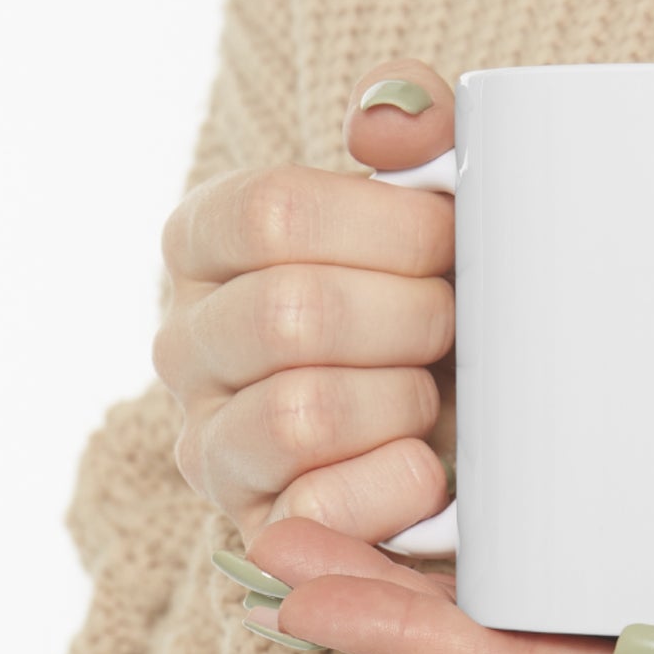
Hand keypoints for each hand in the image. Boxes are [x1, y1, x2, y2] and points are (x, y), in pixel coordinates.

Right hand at [154, 60, 458, 547]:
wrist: (468, 418)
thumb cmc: (440, 293)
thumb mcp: (436, 196)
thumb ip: (417, 125)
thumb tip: (387, 124)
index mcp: (208, 241)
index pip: (273, 212)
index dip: (391, 228)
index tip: (451, 240)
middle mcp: (186, 342)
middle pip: (292, 314)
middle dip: (412, 318)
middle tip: (455, 324)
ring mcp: (211, 443)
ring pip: (301, 413)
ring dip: (404, 401)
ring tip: (432, 394)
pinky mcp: (257, 529)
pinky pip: (320, 510)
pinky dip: (400, 484)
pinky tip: (430, 465)